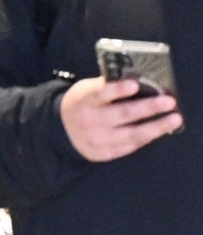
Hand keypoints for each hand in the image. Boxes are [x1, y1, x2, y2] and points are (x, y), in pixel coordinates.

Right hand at [60, 76, 183, 161]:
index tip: (134, 85)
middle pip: (122, 114)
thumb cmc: (81, 103)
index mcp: (85, 100)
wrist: (61, 130)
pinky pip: (129, 147)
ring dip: (155, 127)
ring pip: (131, 135)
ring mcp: (97, 140)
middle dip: (147, 108)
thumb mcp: (86, 89)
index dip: (118, 90)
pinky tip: (159, 130)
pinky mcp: (104, 154)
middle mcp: (90, 121)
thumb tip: (137, 80)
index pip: (101, 93)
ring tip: (174, 119)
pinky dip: (146, 138)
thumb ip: (106, 85)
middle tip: (168, 102)